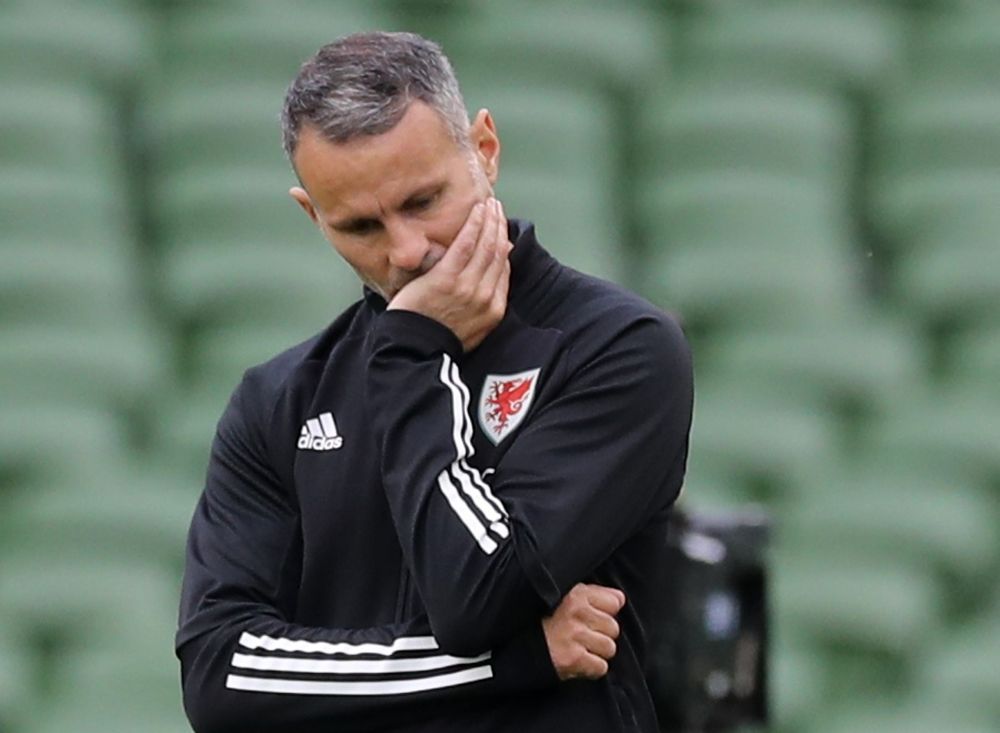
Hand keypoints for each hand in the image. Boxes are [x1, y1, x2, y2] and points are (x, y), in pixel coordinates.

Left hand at [387, 197, 511, 351]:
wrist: (415, 351)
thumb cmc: (438, 338)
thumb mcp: (473, 326)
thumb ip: (487, 299)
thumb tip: (499, 268)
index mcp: (494, 310)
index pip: (504, 269)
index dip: (503, 245)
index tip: (500, 229)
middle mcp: (485, 297)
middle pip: (498, 254)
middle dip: (499, 227)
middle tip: (497, 209)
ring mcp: (467, 288)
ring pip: (486, 247)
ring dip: (490, 221)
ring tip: (490, 204)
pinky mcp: (447, 279)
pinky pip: (465, 246)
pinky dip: (474, 225)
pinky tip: (477, 210)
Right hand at [542, 583, 625, 680]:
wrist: (516, 644)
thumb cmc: (541, 620)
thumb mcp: (563, 595)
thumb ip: (591, 594)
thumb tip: (620, 600)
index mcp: (576, 593)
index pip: (616, 601)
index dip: (606, 612)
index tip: (593, 618)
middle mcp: (577, 612)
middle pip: (614, 627)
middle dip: (601, 634)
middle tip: (583, 636)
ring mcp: (575, 635)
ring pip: (609, 648)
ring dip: (597, 652)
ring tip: (579, 648)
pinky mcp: (573, 658)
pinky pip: (601, 667)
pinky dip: (591, 669)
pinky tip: (577, 661)